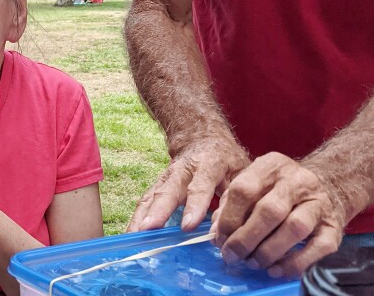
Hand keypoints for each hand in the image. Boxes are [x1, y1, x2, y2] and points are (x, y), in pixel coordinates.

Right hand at [128, 135, 249, 231]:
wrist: (203, 137)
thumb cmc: (226, 159)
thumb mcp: (241, 170)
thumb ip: (236, 195)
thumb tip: (227, 226)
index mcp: (208, 164)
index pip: (200, 186)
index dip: (194, 206)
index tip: (187, 226)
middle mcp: (183, 170)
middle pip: (168, 190)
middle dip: (158, 211)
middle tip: (148, 228)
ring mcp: (167, 177)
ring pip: (153, 195)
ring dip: (142, 215)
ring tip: (133, 235)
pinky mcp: (158, 184)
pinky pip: (146, 201)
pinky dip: (137, 217)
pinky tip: (131, 234)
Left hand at [211, 152, 344, 277]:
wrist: (329, 188)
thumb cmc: (279, 191)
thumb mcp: (254, 186)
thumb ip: (232, 205)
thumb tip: (218, 235)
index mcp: (271, 165)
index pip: (245, 189)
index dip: (229, 218)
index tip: (220, 239)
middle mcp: (298, 180)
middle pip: (269, 211)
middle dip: (246, 238)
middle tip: (233, 255)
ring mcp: (319, 203)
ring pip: (294, 229)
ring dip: (268, 251)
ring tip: (253, 262)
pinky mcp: (334, 227)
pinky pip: (316, 249)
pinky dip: (293, 263)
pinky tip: (275, 270)